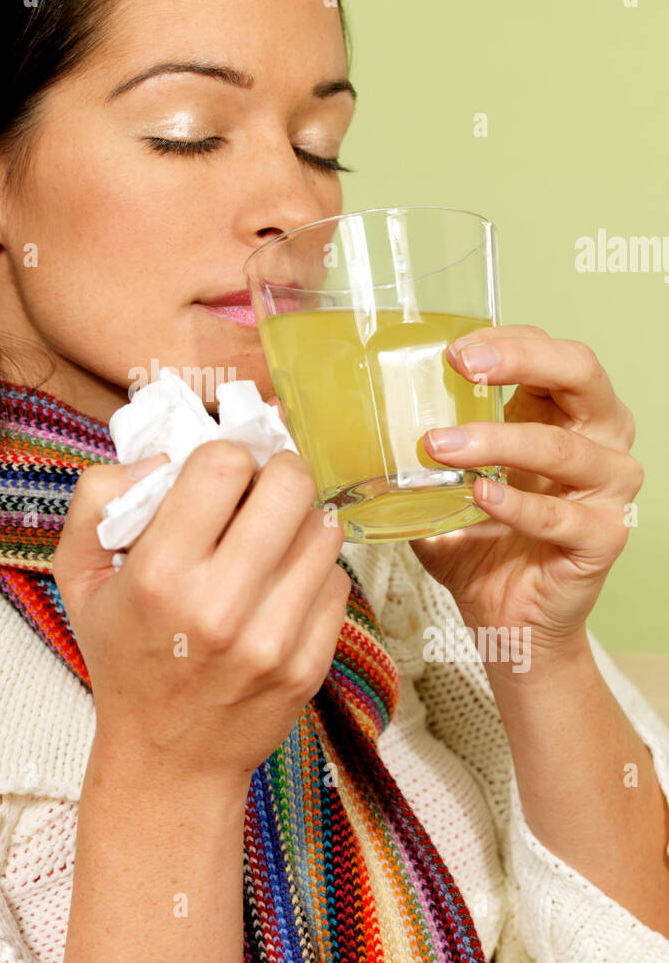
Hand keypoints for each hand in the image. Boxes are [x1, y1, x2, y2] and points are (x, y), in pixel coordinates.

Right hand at [51, 441, 350, 789]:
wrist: (166, 761)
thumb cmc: (124, 657)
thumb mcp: (79, 577)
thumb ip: (98, 497)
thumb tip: (163, 456)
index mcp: (158, 575)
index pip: (224, 465)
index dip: (225, 456)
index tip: (218, 476)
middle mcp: (219, 606)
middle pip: (291, 484)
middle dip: (277, 473)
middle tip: (260, 491)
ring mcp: (272, 640)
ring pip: (324, 529)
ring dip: (300, 521)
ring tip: (271, 539)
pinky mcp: (309, 666)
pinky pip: (337, 581)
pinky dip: (314, 571)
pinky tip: (282, 586)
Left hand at [408, 324, 642, 662]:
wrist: (508, 621)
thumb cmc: (482, 545)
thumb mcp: (446, 483)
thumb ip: (423, 446)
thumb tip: (354, 416)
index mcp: (566, 414)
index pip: (551, 353)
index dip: (508, 341)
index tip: (452, 349)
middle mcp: (599, 441)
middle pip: (582, 374)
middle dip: (522, 360)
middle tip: (464, 366)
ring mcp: (608, 490)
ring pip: (564, 448)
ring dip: (498, 442)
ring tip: (439, 446)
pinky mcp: (602, 539)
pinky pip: (561, 516)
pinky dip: (516, 505)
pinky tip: (480, 497)